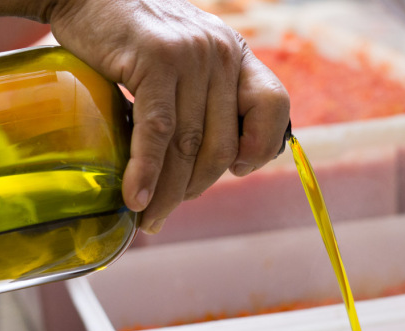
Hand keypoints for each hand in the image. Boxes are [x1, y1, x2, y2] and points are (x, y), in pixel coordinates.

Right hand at [47, 0, 289, 233]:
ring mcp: (190, 56)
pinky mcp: (154, 60)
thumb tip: (208, 162)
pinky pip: (157, 131)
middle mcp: (220, 53)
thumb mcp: (184, 57)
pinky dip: (146, 172)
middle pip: (222, 143)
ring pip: (187, 145)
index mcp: (235, 54)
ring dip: (168, 193)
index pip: (272, 106)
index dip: (259, 147)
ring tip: (150, 219)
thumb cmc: (133, 37)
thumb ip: (204, 96)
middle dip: (196, 187)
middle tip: (168, 208)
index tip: (235, 171)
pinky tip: (136, 198)